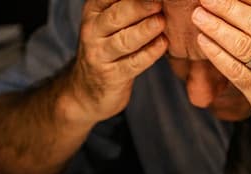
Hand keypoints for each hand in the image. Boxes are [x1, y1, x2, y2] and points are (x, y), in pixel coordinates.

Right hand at [68, 0, 167, 123]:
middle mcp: (92, 31)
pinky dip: (149, 53)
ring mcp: (100, 55)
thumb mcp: (109, 22)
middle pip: (116, 17)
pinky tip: (163, 44)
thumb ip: (127, 7)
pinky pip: (132, 63)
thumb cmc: (107, 47)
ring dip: (144, 31)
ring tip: (161, 21)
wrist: (87, 88)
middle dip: (138, 7)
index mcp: (94, 11)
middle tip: (158, 1)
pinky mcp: (111, 76)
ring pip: (124, 41)